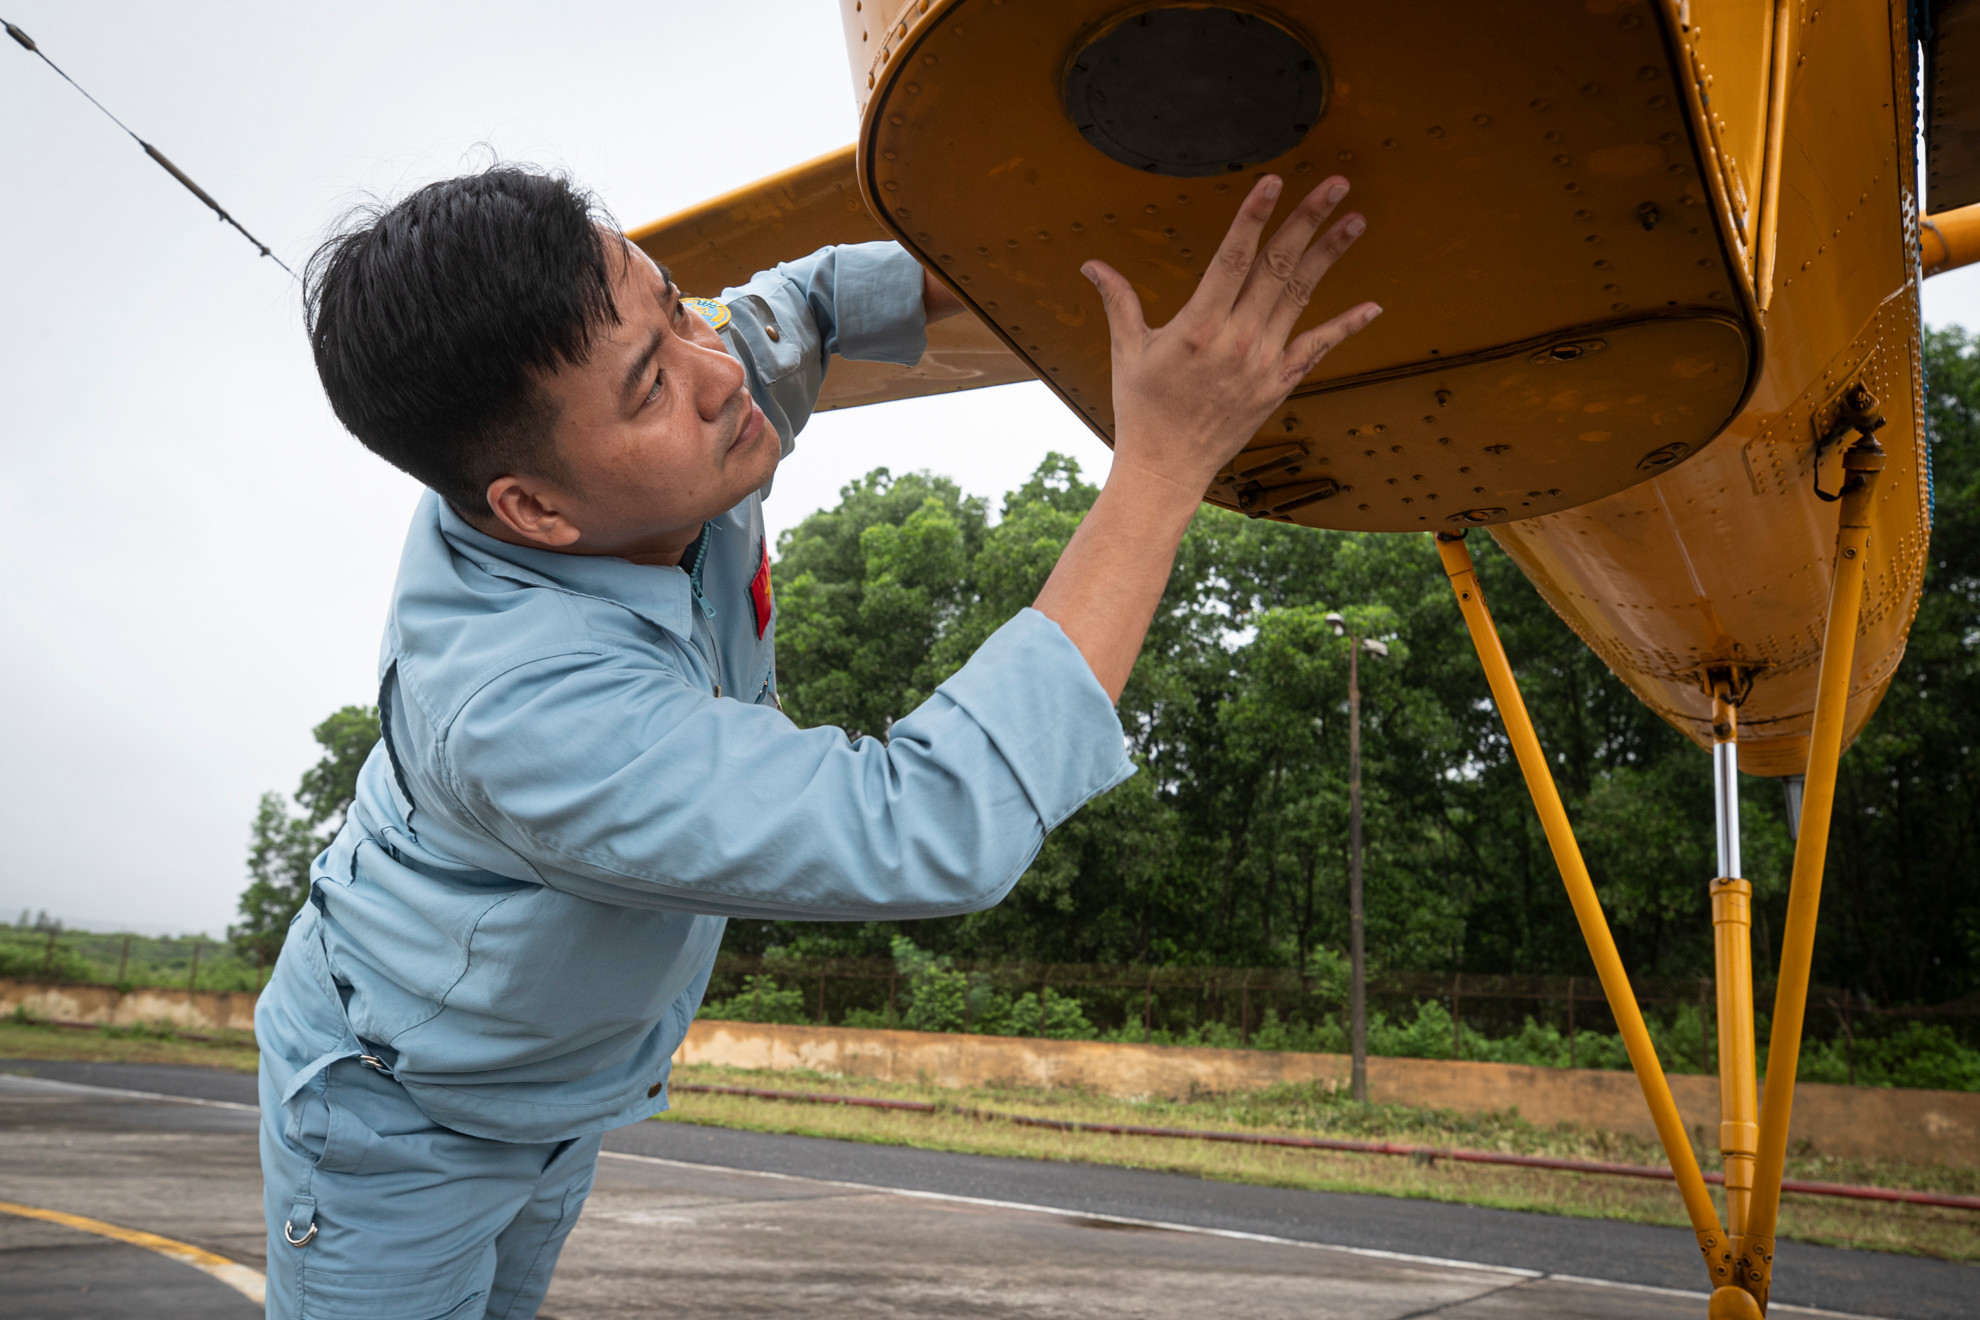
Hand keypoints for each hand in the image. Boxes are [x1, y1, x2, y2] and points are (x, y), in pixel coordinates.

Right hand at [1081, 175, 1379, 499]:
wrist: (1167, 467)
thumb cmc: (1143, 409)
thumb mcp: (1127, 351)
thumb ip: (1118, 300)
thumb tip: (1091, 264)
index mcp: (1198, 328)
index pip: (1233, 259)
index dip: (1254, 217)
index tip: (1273, 182)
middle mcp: (1237, 342)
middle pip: (1278, 268)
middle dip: (1308, 221)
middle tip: (1334, 184)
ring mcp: (1264, 363)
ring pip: (1301, 296)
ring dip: (1330, 255)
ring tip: (1355, 220)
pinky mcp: (1279, 384)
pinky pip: (1318, 348)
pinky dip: (1346, 326)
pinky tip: (1372, 306)